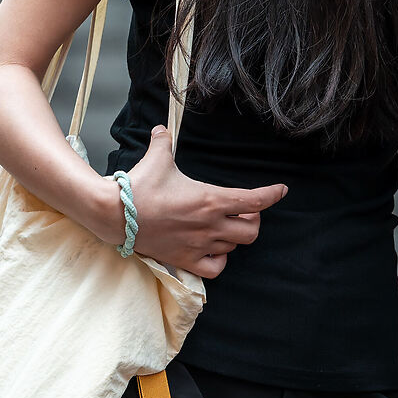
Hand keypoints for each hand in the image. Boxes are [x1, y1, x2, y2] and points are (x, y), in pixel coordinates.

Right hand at [124, 125, 285, 278]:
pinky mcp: (185, 259)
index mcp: (211, 199)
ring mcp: (199, 245)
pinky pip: (215, 268)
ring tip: (225, 227)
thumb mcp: (158, 159)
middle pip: (252, 231)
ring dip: (234, 237)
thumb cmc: (140, 186)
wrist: (116, 214)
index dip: (272, 195)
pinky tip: (214, 250)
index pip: (255, 200)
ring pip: (234, 247)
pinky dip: (220, 260)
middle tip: (243, 212)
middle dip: (253, 220)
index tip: (281, 190)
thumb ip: (164, 142)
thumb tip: (161, 129)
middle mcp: (211, 224)